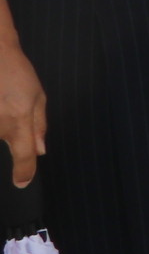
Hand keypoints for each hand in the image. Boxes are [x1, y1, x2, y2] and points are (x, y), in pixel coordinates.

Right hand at [0, 36, 41, 189]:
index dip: (24, 172)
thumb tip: (40, 151)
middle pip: (7, 140)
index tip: (22, 182)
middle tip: (7, 103)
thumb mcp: (37, 96)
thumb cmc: (15, 72)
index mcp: (18, 121)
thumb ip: (39, 126)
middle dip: (10, 128)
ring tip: (2, 98)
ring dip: (1, 119)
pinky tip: (0, 100)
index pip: (24, 156)